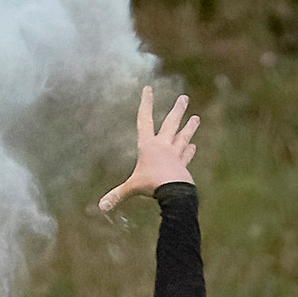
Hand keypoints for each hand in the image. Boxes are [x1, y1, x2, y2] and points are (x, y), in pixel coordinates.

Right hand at [97, 85, 199, 213]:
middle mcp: (163, 146)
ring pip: (183, 137)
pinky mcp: (183, 166)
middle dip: (177, 110)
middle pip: (171, 123)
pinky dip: (189, 151)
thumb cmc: (152, 185)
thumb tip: (101, 207)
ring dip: (189, 127)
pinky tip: (193, 145)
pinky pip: (186, 155)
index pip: (144, 119)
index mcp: (148, 145)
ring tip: (196, 118)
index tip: (148, 89)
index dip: (146, 103)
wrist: (175, 192)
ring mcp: (175, 155)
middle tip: (184, 98)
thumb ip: (117, 195)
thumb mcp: (132, 188)